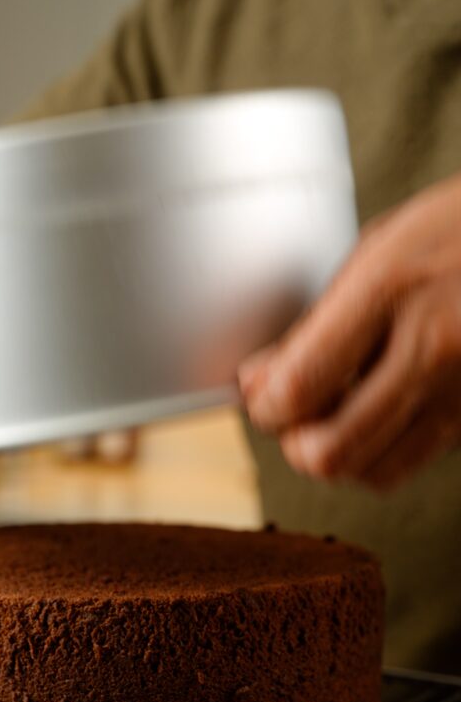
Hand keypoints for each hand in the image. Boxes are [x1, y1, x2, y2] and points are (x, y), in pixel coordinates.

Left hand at [239, 173, 460, 490]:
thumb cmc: (458, 230)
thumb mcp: (380, 247)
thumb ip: (319, 320)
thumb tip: (261, 381)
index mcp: (391, 288)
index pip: (300, 386)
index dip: (264, 406)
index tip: (260, 397)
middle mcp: (431, 345)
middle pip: (331, 450)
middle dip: (294, 441)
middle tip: (292, 416)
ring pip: (371, 471)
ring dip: (336, 453)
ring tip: (332, 417)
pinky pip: (410, 465)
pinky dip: (377, 455)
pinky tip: (373, 419)